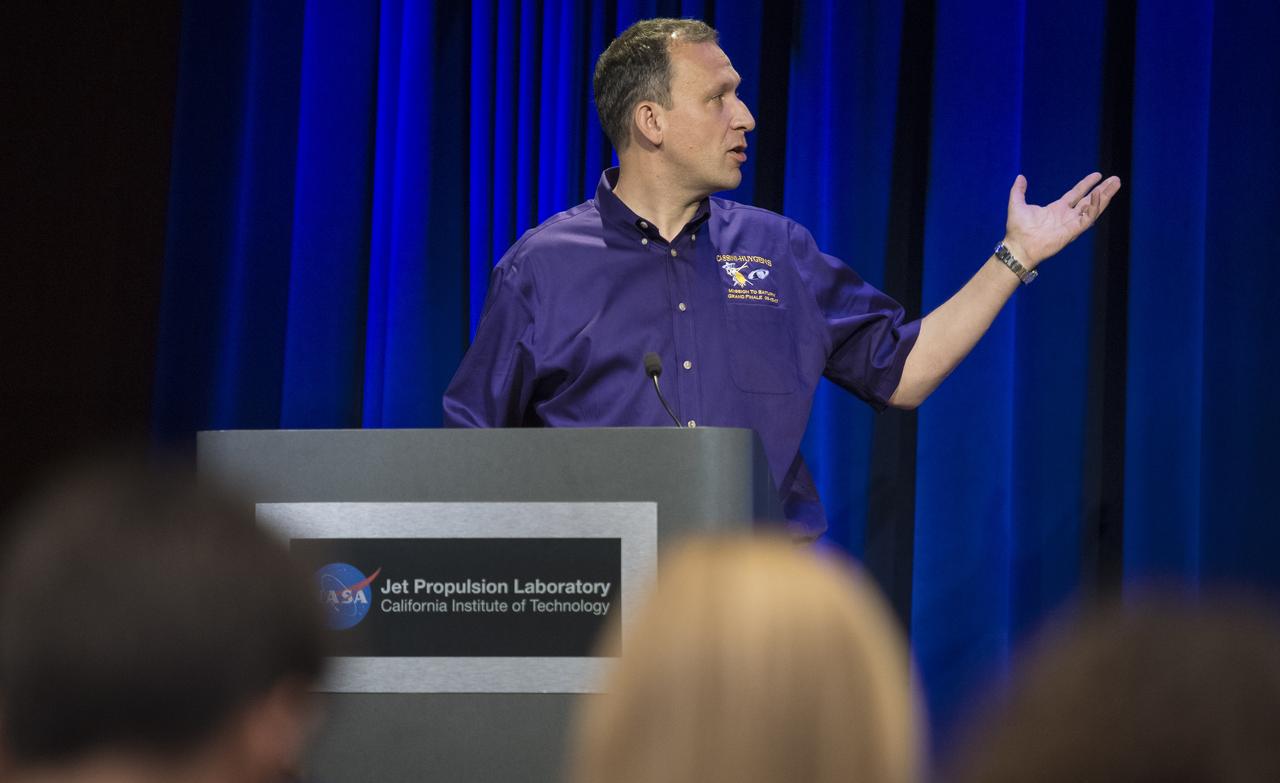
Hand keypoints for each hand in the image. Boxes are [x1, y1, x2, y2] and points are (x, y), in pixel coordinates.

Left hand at [1002, 172, 1121, 267]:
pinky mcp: (1073, 231)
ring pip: (1093, 208)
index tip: (1098, 175)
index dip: (1087, 184)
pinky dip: (1094, 207)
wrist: (1018, 246)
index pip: (1076, 194)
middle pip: (1089, 200)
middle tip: (1116, 179)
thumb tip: (1020, 177)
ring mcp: (1071, 223)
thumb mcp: (1017, 204)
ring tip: (1115, 184)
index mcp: (1057, 209)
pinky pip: (1088, 218)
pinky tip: (1098, 195)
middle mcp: (1067, 216)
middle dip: (1103, 190)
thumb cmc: (1017, 230)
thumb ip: (1019, 190)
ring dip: (1105, 196)